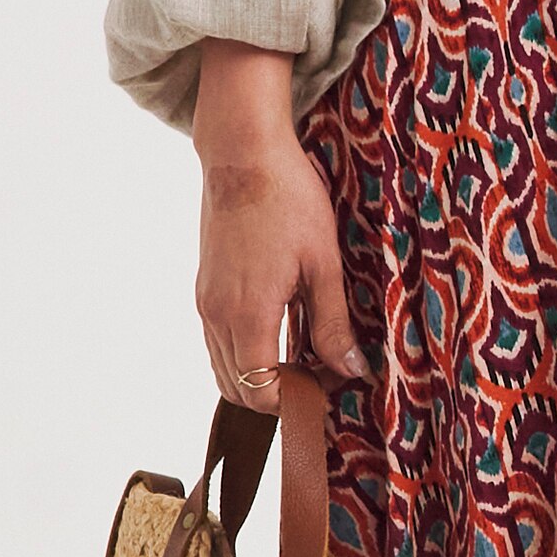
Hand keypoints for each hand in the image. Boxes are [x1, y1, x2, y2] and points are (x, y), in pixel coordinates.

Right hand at [192, 41, 368, 409]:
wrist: (242, 155)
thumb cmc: (288, 201)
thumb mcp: (323, 266)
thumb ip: (333, 325)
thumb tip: (351, 370)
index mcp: (247, 315)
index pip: (261, 390)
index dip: (296, 401)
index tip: (331, 387)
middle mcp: (216, 315)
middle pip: (236, 387)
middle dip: (279, 395)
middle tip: (324, 377)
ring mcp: (205, 301)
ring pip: (224, 366)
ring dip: (262, 374)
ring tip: (309, 356)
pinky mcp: (205, 287)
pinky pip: (220, 340)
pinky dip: (247, 351)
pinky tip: (285, 330)